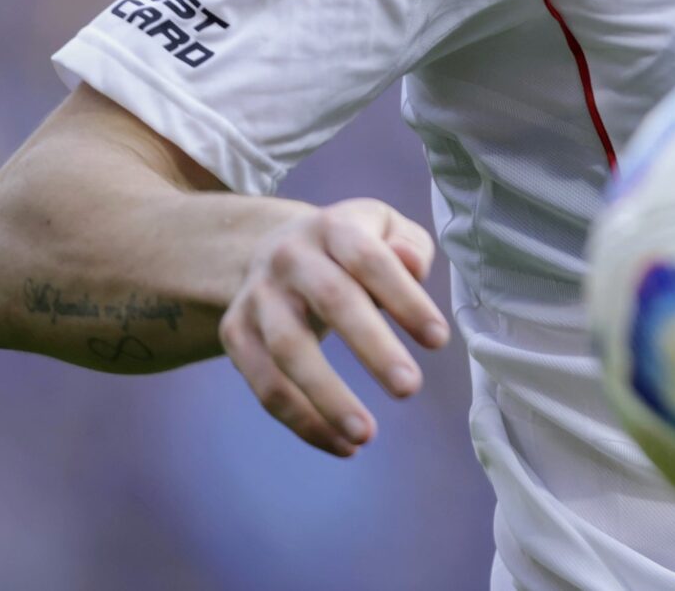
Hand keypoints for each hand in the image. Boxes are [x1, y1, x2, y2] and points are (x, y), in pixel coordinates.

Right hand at [220, 198, 450, 456]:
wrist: (273, 247)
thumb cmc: (351, 247)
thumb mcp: (385, 230)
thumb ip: (410, 249)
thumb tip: (415, 269)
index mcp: (334, 228)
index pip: (371, 260)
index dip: (405, 299)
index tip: (439, 340)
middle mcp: (290, 257)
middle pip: (332, 301)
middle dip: (373, 348)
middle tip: (410, 389)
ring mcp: (257, 296)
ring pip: (288, 351)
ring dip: (327, 398)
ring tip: (367, 436)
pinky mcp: (235, 334)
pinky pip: (265, 386)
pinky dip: (303, 422)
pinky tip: (341, 445)